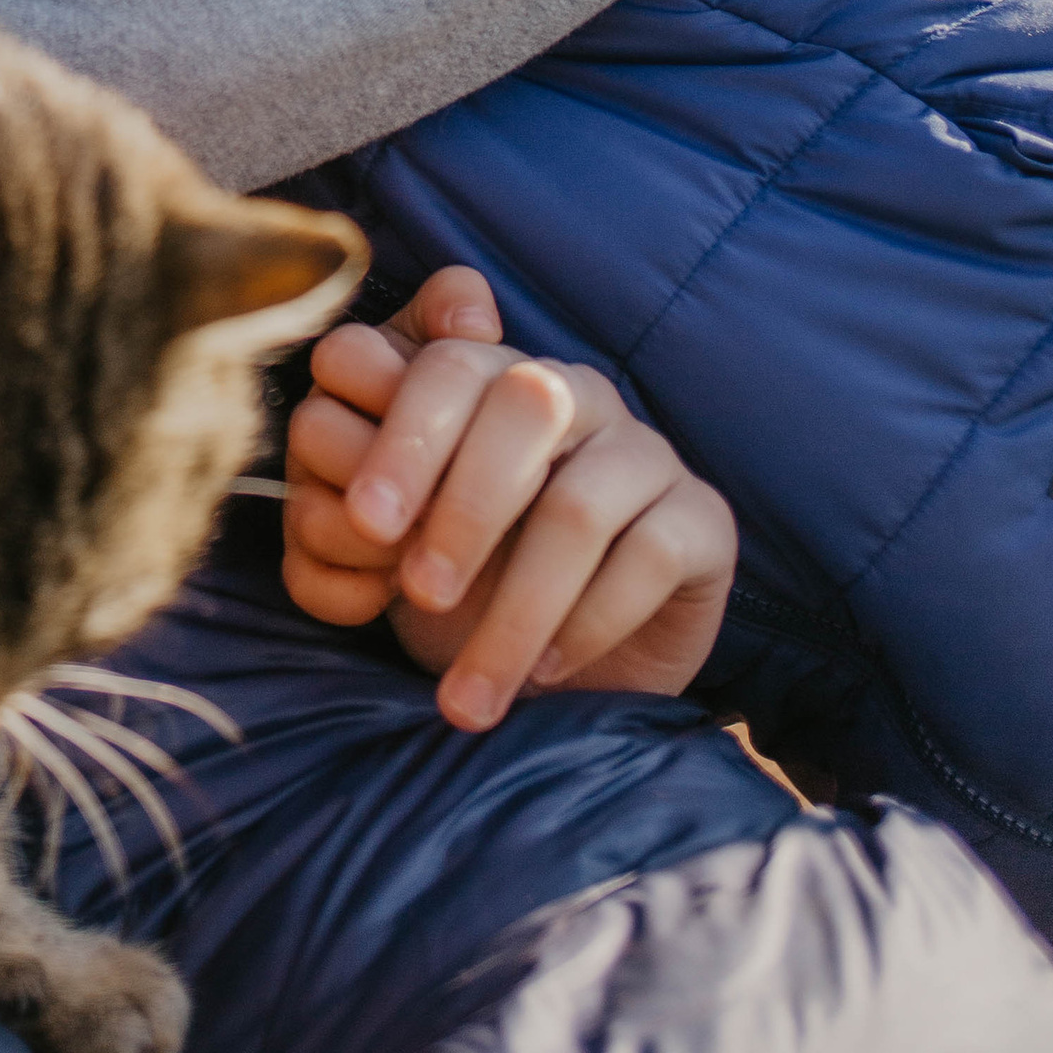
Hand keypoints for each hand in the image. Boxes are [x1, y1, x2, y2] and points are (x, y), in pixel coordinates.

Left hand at [280, 266, 734, 732]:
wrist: (569, 662)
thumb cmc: (466, 583)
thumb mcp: (400, 543)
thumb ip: (364, 503)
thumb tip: (348, 504)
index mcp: (487, 377)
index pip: (448, 362)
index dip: (403, 434)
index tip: (364, 522)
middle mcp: (570, 394)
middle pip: (521, 403)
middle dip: (461, 507)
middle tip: (418, 595)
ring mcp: (643, 451)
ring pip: (579, 505)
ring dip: (515, 610)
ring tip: (467, 691)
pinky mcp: (703, 518)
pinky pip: (649, 556)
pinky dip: (588, 624)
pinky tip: (546, 671)